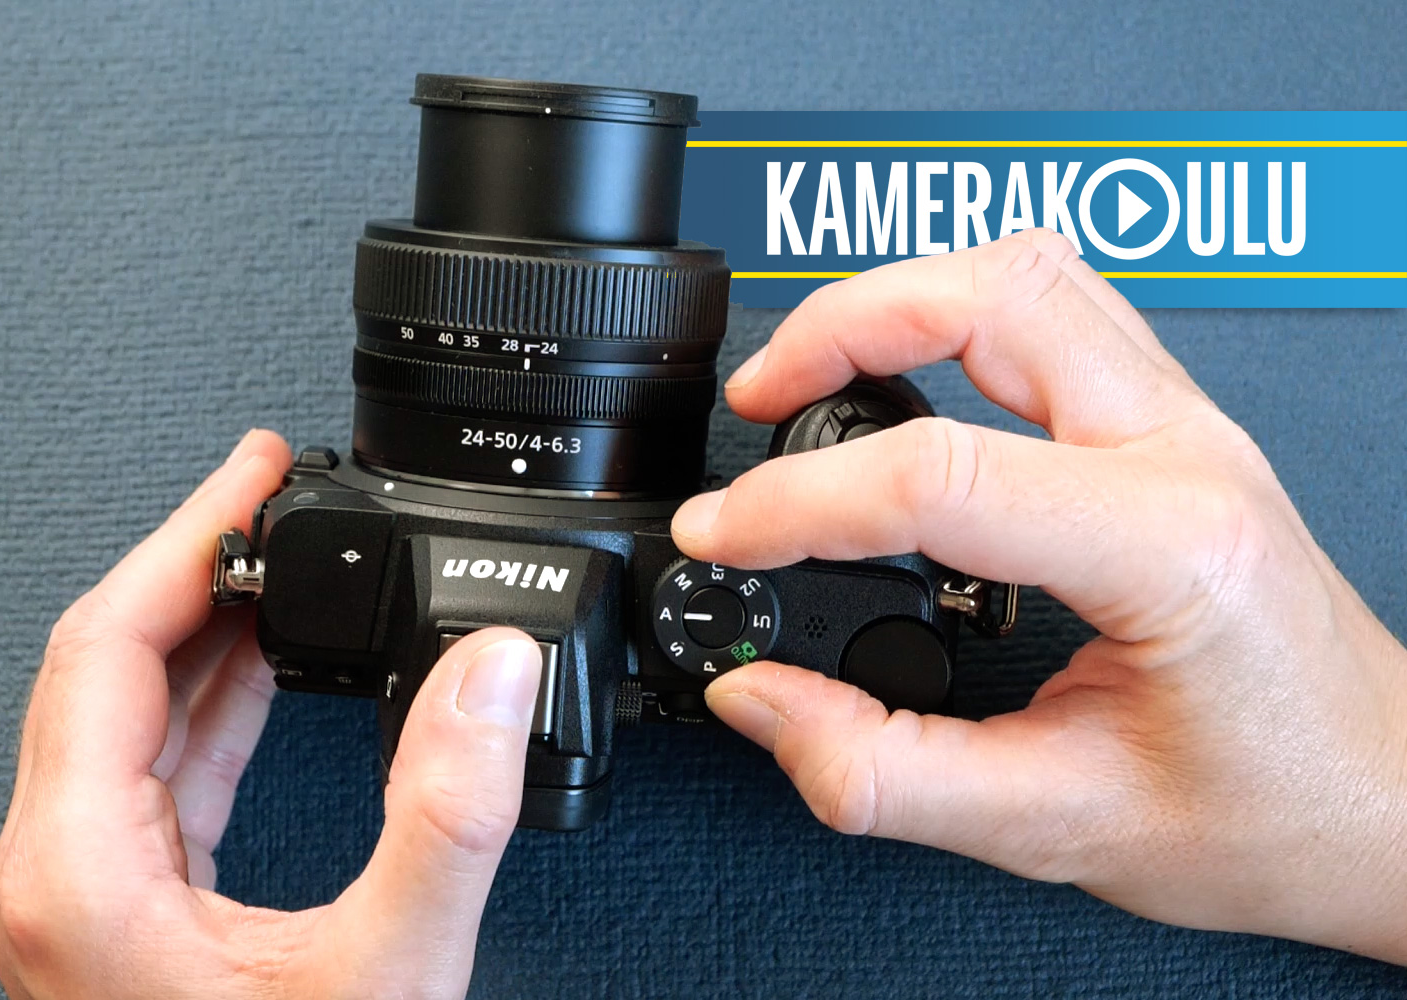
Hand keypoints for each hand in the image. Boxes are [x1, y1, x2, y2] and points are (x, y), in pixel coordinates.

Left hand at [0, 431, 545, 998]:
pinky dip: (218, 695)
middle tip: (277, 492)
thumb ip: (446, 814)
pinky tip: (274, 663)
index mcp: (82, 872)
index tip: (254, 473)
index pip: (108, 642)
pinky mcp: (125, 904)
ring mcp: (83, 891)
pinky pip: (160, 763)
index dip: (189, 537)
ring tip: (288, 558)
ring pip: (127, 706)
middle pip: (106, 658)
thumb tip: (490, 674)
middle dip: (202, 562)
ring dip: (212, 623)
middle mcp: (58, 872)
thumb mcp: (387, 976)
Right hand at [672, 229, 1406, 961]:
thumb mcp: (1060, 827)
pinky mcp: (1174, 429)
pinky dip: (954, 317)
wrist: (1387, 804)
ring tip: (813, 370)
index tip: (725, 539)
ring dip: (899, 300)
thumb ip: (887, 772)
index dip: (797, 505)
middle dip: (840, 325)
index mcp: (1170, 548)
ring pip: (1027, 276)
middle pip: (992, 296)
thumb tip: (766, 705)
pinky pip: (1055, 312)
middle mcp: (1188, 455)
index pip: (940, 476)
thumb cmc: (1274, 816)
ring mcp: (1189, 426)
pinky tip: (908, 375)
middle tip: (758, 399)